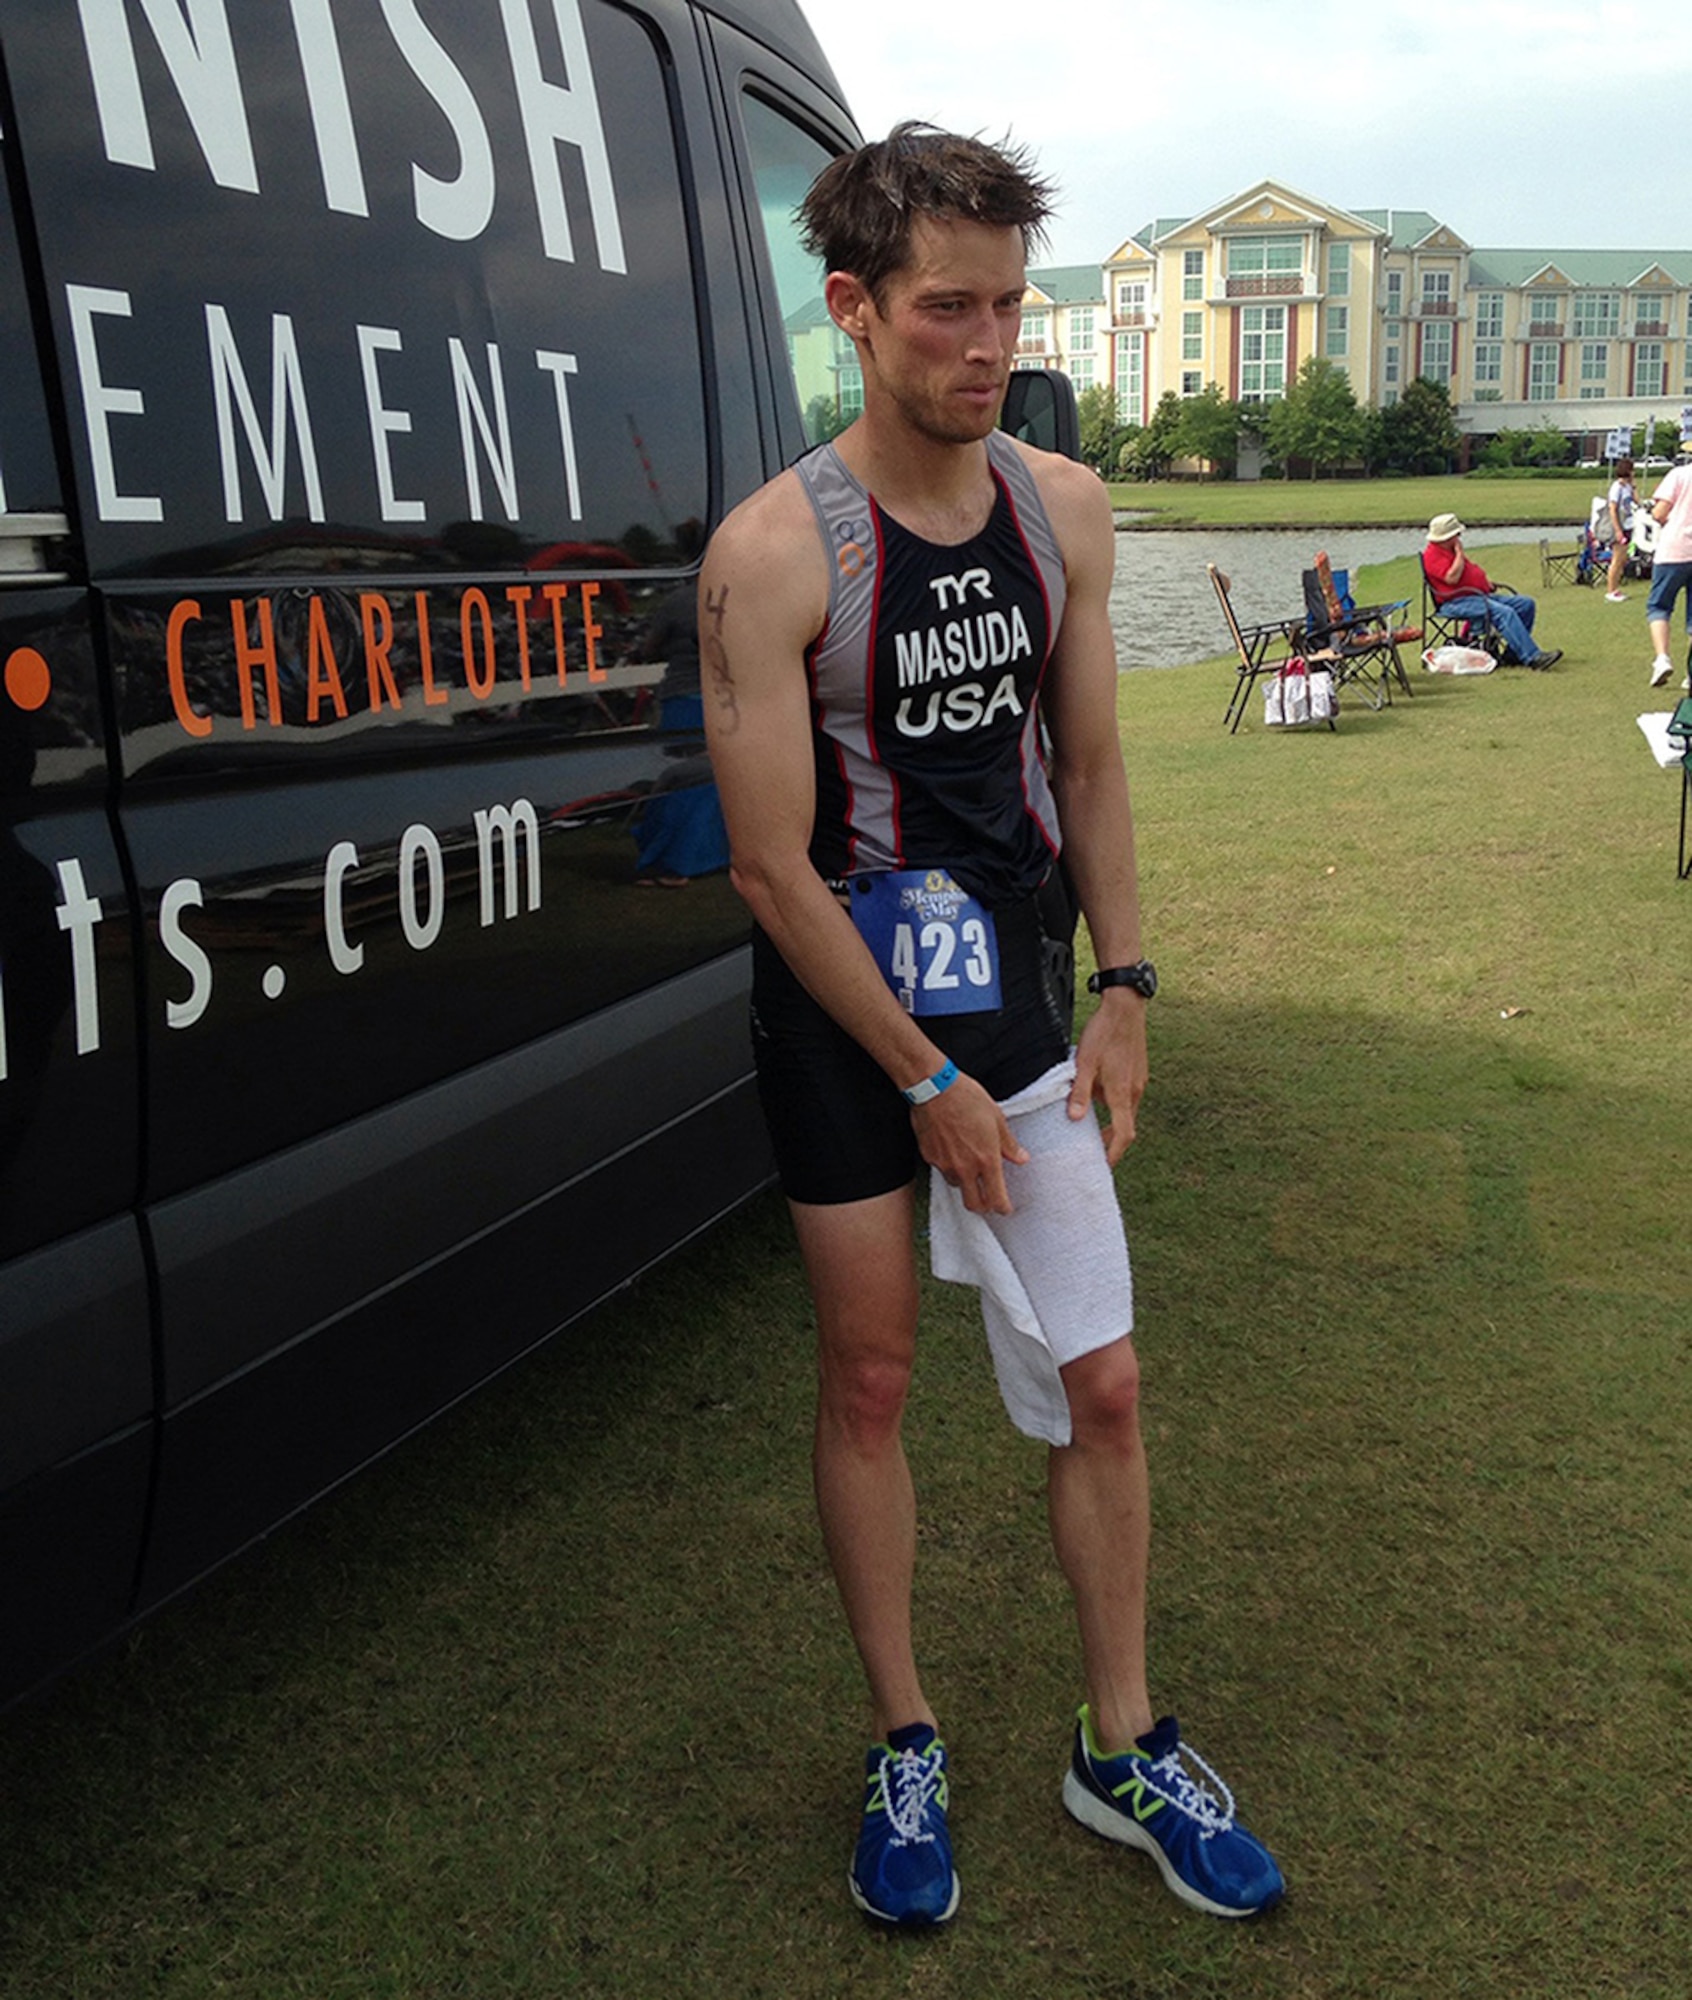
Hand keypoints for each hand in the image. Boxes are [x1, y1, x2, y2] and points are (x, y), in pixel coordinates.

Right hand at [913, 1072, 1028, 1213]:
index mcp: (986, 1160)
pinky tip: (953, 1150)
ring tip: (970, 1168)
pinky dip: (950, 1166)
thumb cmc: (968, 1098)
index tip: (1006, 1208)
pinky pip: (942, 1169)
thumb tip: (1021, 1158)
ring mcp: (945, 1164)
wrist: (934, 1088)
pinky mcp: (929, 1157)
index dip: (1003, 1208)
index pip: (996, 1199)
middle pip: (973, 1204)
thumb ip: (1009, 1144)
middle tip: (989, 1201)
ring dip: (966, 1183)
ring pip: (957, 1186)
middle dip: (983, 1207)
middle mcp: (965, 1168)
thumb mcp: (996, 1118)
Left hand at [1069, 989, 1147, 1165]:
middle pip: (1126, 1127)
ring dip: (1112, 1123)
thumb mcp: (1085, 1062)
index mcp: (1122, 1094)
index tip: (1103, 1167)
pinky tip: (1097, 1098)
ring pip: (1126, 1111)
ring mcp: (1138, 1081)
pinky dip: (1114, 1106)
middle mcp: (1134, 1091)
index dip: (1114, 1154)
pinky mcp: (1137, 1072)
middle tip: (1093, 1153)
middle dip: (1111, 1142)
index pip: (1123, 1135)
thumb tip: (1076, 1119)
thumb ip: (1080, 1092)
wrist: (1125, 1006)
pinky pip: (1126, 1097)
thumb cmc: (1104, 1032)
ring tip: (1091, 1128)